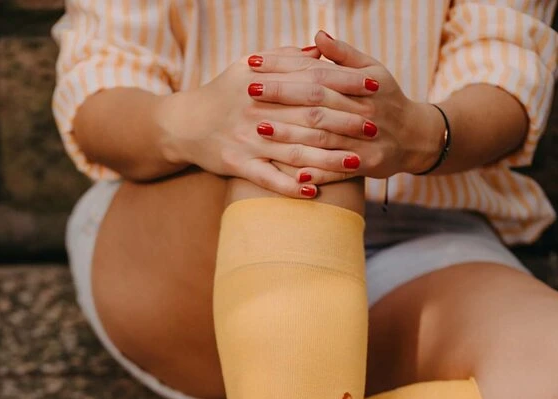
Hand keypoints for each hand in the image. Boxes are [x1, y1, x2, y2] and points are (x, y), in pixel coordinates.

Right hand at [173, 43, 360, 197]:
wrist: (184, 124)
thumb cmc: (223, 93)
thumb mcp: (249, 67)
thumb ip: (286, 59)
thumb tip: (321, 50)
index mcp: (263, 81)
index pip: (312, 80)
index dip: (344, 84)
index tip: (373, 88)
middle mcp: (256, 109)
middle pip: (308, 116)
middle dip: (344, 122)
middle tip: (373, 128)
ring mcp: (247, 138)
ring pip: (294, 149)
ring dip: (327, 158)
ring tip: (356, 162)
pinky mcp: (237, 163)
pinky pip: (268, 178)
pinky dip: (291, 185)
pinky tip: (314, 190)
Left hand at [248, 29, 444, 186]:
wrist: (416, 137)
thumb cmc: (388, 99)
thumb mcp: (373, 70)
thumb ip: (344, 55)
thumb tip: (317, 35)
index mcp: (359, 84)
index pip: (315, 71)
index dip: (284, 66)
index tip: (254, 62)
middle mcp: (361, 110)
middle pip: (315, 101)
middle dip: (281, 96)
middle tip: (248, 91)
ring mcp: (364, 139)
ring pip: (322, 136)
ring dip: (290, 135)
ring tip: (259, 130)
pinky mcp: (368, 164)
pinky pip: (338, 171)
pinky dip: (317, 173)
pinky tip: (293, 176)